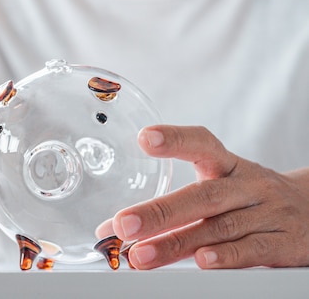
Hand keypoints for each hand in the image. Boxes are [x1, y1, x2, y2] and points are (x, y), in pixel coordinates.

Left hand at [109, 125, 308, 268]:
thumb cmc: (251, 200)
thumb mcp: (223, 186)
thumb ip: (178, 205)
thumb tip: (116, 228)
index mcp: (228, 166)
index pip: (202, 144)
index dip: (175, 139)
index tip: (145, 138)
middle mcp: (247, 185)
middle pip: (202, 196)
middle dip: (159, 212)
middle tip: (122, 224)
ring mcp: (268, 213)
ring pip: (220, 228)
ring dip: (177, 244)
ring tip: (142, 255)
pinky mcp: (285, 242)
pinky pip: (253, 250)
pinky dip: (226, 256)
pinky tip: (202, 262)